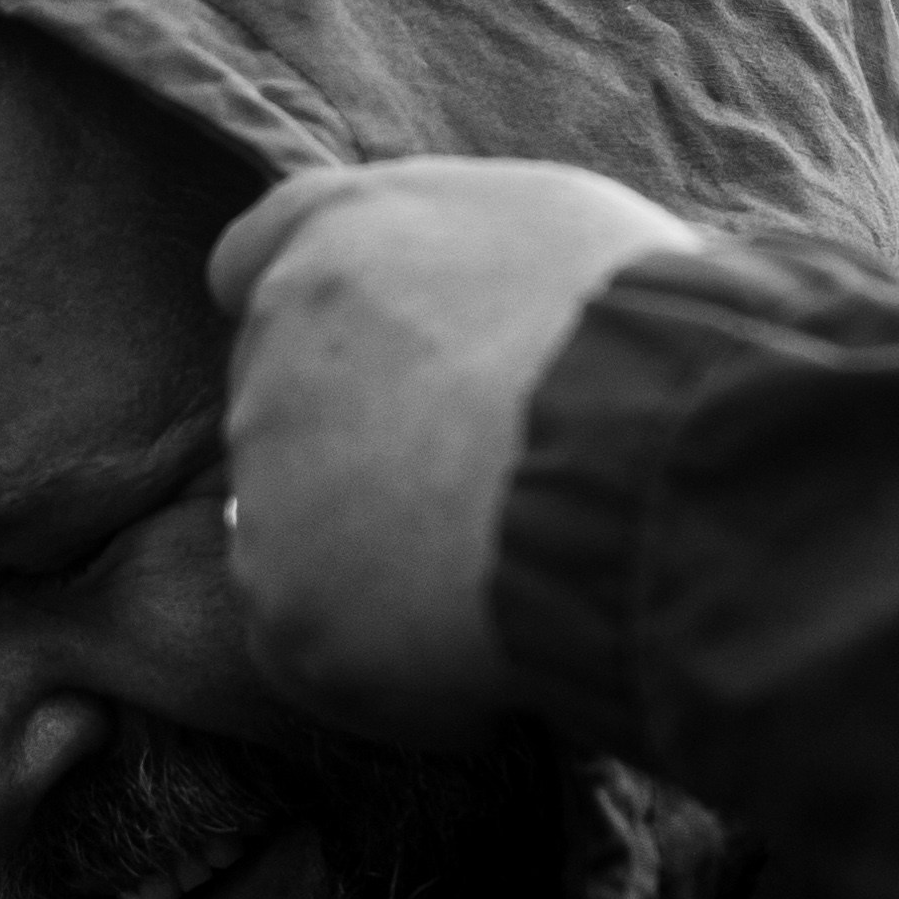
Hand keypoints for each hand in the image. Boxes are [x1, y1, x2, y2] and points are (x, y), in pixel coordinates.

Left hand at [209, 158, 703, 743]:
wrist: (641, 463)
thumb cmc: (644, 340)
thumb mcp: (566, 229)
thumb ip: (477, 261)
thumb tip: (494, 316)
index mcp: (335, 239)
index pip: (254, 262)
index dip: (308, 321)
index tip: (355, 361)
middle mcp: (272, 350)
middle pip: (285, 414)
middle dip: (363, 454)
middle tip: (475, 497)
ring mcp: (267, 488)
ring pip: (300, 540)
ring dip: (377, 564)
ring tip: (500, 579)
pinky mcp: (288, 609)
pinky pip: (323, 654)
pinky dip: (390, 670)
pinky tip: (484, 656)